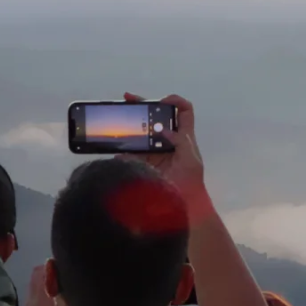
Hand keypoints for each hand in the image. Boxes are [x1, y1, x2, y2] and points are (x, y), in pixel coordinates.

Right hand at [124, 91, 208, 214]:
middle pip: (156, 117)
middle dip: (143, 106)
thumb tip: (165, 129)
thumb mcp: (191, 159)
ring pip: (141, 133)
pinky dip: (120, 149)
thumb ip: (181, 141)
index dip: (175, 102)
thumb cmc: (190, 182)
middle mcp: (167, 141)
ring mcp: (153, 152)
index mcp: (183, 136)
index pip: (184, 112)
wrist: (181, 206)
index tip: (161, 102)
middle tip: (128, 99)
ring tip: (117, 119)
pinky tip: (114, 145)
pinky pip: (129, 153)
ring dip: (130, 125)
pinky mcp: (142, 164)